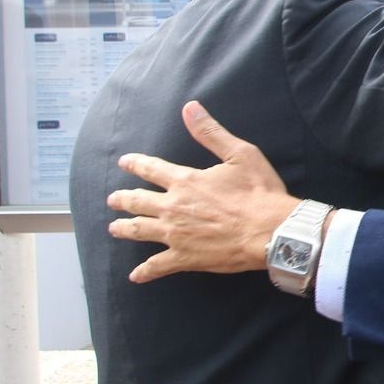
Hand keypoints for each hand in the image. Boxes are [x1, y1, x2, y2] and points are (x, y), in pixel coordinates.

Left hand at [107, 101, 301, 282]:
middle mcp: (173, 207)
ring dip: (125, 228)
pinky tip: (135, 275)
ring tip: (114, 228)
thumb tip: (190, 108)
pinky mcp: (185, 257)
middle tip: (112, 200)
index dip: (136, 164)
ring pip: (141, 230)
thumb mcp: (239, 154)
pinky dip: (145, 271)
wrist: (270, 231)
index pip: (152, 169)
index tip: (124, 162)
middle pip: (139, 201)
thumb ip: (210, 132)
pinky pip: (158, 266)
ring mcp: (176, 235)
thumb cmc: (259, 192)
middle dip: (123, 199)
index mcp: (185, 181)